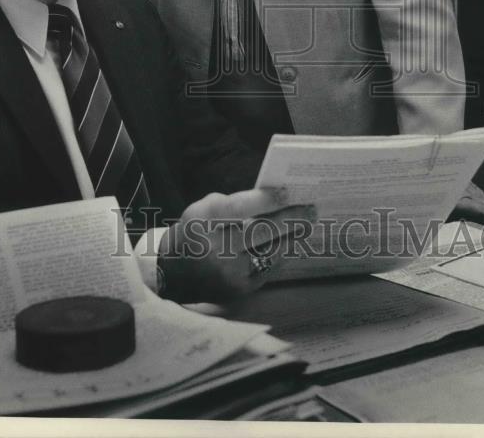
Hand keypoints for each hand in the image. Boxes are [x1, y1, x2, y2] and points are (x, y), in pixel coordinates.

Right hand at [158, 188, 315, 303]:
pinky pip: (267, 270)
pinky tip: (290, 244)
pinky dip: (280, 256)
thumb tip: (274, 201)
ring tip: (306, 226)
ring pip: (269, 252)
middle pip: (260, 231)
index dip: (266, 200)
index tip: (288, 193)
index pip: (240, 208)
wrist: (172, 272)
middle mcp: (215, 249)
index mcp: (203, 221)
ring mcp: (227, 273)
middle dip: (290, 219)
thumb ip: (235, 205)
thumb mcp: (204, 209)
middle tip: (311, 210)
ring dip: (291, 238)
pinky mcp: (237, 291)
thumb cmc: (194, 231)